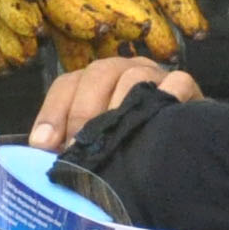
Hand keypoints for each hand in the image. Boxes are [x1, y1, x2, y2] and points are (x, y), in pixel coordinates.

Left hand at [27, 56, 198, 149]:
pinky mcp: (187, 90)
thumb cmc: (130, 151)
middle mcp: (124, 73)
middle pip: (99, 72)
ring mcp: (156, 78)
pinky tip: (155, 126)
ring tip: (111, 141)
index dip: (53, 112)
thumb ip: (69, 146)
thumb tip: (41, 152)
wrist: (185, 157)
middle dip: (83, 111)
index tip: (44, 144)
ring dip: (119, 107)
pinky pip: (178, 83)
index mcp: (96, 84)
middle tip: (77, 147)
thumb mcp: (96, 149)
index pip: (68, 84)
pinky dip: (166, 97)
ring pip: (134, 76)